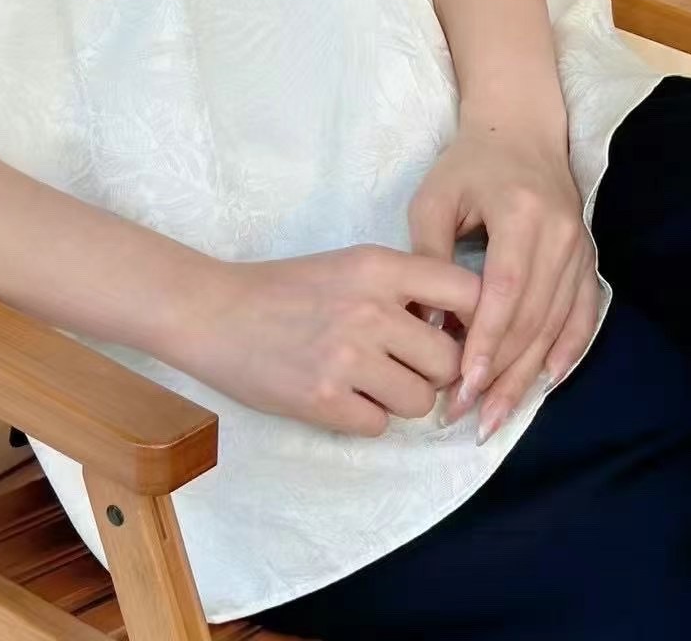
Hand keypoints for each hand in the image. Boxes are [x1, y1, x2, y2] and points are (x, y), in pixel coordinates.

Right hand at [173, 246, 479, 435]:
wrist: (215, 313)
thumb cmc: (286, 289)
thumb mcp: (350, 266)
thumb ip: (403, 287)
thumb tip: (462, 326)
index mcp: (379, 267)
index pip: (468, 292)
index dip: (475, 320)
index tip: (457, 332)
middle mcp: (370, 309)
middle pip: (451, 360)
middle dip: (433, 370)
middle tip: (401, 364)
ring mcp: (348, 357)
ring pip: (420, 401)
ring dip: (401, 399)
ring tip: (366, 380)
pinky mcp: (325, 399)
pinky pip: (380, 426)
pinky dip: (365, 418)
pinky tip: (340, 395)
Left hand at [408, 122, 598, 442]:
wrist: (519, 129)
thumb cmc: (467, 163)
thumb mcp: (434, 199)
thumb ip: (428, 257)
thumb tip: (424, 323)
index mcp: (521, 213)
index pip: (506, 290)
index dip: (486, 341)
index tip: (463, 384)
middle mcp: (560, 234)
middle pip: (533, 317)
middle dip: (501, 372)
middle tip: (468, 415)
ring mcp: (580, 247)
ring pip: (557, 324)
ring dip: (527, 374)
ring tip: (497, 414)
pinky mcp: (588, 258)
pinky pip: (584, 314)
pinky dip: (568, 350)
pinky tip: (547, 382)